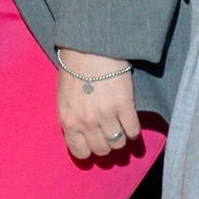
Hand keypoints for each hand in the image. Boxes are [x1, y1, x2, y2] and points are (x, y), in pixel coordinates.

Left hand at [51, 46, 139, 163]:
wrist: (89, 46)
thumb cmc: (74, 68)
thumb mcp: (64, 97)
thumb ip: (72, 117)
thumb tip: (84, 133)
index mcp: (68, 120)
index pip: (80, 152)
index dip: (89, 151)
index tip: (95, 145)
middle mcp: (86, 122)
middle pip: (102, 150)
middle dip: (107, 145)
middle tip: (110, 136)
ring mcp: (106, 115)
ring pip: (118, 143)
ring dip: (121, 139)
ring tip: (121, 129)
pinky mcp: (124, 106)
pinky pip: (133, 130)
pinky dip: (134, 132)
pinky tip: (132, 125)